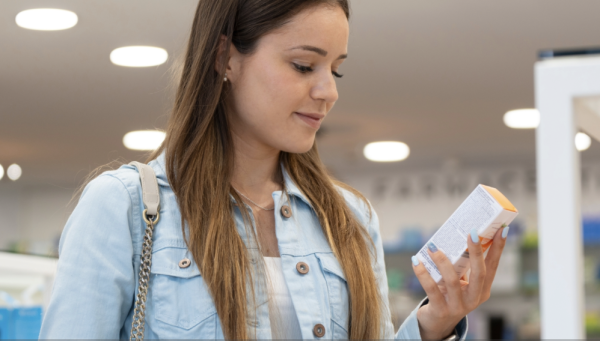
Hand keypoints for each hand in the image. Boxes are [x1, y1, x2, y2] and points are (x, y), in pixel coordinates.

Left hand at [411, 225, 508, 339]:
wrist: (437, 323)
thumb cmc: (450, 296)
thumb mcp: (460, 283)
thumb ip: (461, 266)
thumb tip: (456, 237)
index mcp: (482, 290)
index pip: (492, 266)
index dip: (498, 249)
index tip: (502, 229)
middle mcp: (474, 298)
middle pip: (479, 273)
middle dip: (476, 252)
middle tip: (472, 233)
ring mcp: (458, 306)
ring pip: (453, 280)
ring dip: (442, 261)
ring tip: (432, 247)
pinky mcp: (441, 310)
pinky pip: (431, 289)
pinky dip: (422, 273)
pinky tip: (416, 261)